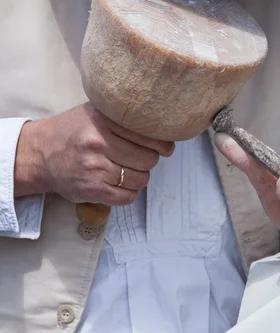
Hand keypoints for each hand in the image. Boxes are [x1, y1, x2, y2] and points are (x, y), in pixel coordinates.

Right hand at [14, 103, 174, 204]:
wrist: (39, 154)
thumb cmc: (73, 132)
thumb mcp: (95, 113)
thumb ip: (123, 116)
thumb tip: (161, 126)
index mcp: (102, 121)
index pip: (148, 136)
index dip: (162, 145)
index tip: (166, 148)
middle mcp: (98, 143)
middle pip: (148, 159)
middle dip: (149, 160)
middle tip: (141, 158)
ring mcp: (94, 168)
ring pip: (140, 179)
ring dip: (140, 177)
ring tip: (128, 170)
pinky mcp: (92, 189)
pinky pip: (128, 197)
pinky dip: (130, 192)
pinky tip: (121, 184)